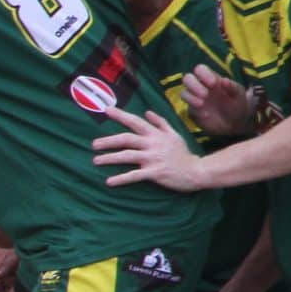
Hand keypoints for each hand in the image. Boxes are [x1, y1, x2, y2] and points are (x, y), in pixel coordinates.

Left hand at [92, 106, 209, 189]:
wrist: (197, 171)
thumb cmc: (182, 153)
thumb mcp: (174, 134)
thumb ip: (160, 123)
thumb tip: (147, 112)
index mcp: (156, 134)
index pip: (135, 122)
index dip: (120, 115)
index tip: (106, 110)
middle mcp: (153, 144)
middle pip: (127, 139)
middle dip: (108, 141)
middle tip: (93, 144)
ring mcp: (153, 158)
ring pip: (127, 156)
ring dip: (110, 158)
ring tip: (95, 161)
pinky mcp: (155, 173)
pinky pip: (134, 176)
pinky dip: (121, 179)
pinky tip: (108, 181)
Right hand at [181, 65, 255, 138]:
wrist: (235, 123)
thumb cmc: (237, 104)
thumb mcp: (239, 94)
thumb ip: (232, 87)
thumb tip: (224, 80)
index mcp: (210, 78)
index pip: (200, 69)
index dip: (203, 74)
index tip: (214, 83)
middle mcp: (200, 87)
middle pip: (187, 78)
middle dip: (193, 85)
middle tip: (205, 94)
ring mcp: (195, 99)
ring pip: (184, 93)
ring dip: (191, 98)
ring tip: (202, 104)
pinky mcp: (193, 112)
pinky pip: (189, 110)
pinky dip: (196, 112)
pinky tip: (207, 115)